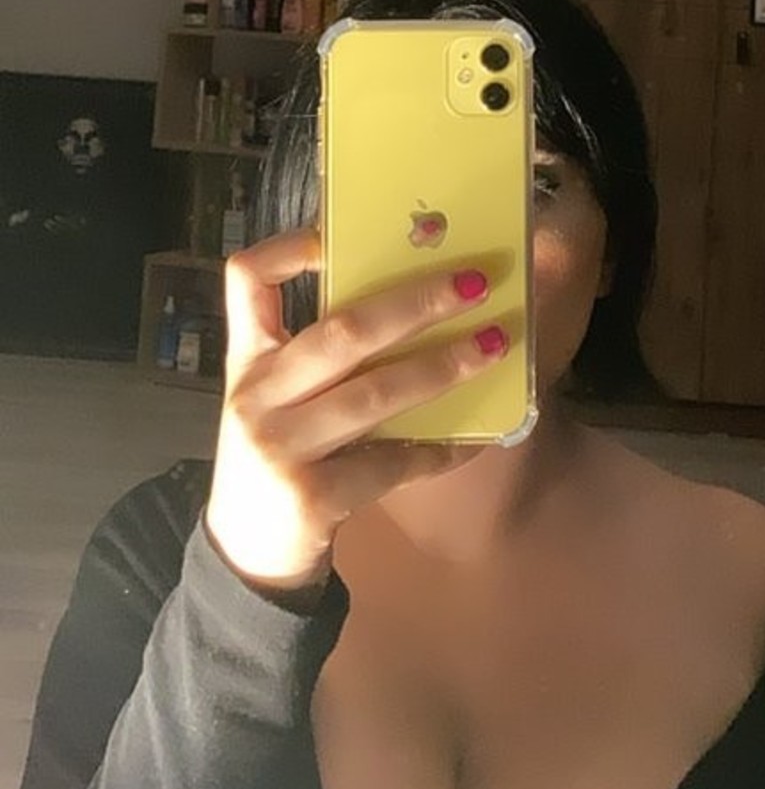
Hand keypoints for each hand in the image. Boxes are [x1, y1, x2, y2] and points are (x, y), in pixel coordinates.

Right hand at [205, 229, 505, 592]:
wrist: (245, 554)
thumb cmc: (279, 453)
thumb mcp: (278, 396)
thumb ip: (320, 357)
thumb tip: (419, 301)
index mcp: (248, 357)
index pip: (246, 279)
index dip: (290, 248)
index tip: (343, 234)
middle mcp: (258, 393)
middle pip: (343, 331)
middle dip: (417, 302)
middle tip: (474, 281)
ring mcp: (281, 446)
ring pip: (375, 394)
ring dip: (444, 367)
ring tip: (495, 344)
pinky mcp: (312, 496)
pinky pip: (392, 462)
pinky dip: (439, 448)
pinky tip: (476, 437)